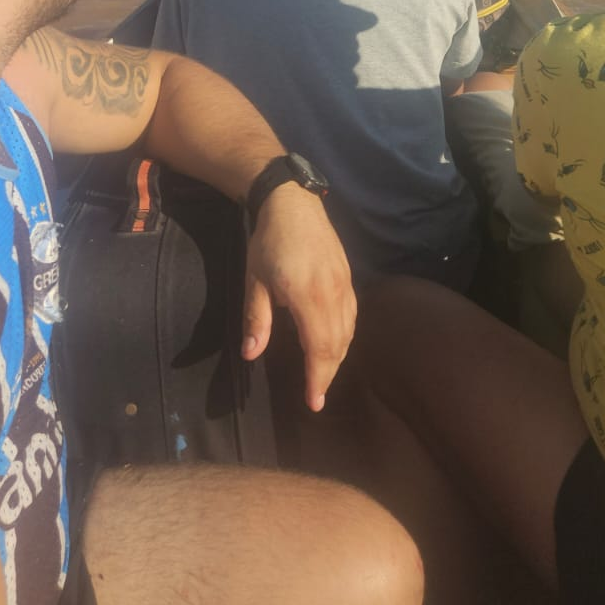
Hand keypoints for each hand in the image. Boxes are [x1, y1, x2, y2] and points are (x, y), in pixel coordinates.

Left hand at [241, 183, 355, 411]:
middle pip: (338, 344)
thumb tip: (252, 354)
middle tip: (317, 396)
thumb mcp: (255, 279)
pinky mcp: (348, 276)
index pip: (319, 348)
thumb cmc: (268, 241)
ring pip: (349, 330)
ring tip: (324, 374)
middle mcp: (332, 293)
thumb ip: (256, 317)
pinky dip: (345, 335)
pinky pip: (352, 315)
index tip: (314, 402)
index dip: (318, 378)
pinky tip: (334, 342)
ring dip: (338, 356)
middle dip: (328, 373)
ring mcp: (344, 283)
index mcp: (308, 295)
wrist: (292, 201)